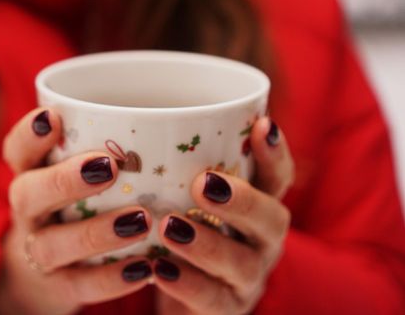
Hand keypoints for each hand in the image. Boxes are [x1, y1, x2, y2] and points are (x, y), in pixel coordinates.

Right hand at [0, 108, 153, 314]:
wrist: (50, 272)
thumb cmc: (76, 208)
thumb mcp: (79, 177)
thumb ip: (109, 152)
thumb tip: (177, 123)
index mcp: (32, 176)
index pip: (18, 151)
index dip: (29, 134)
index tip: (53, 116)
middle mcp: (29, 213)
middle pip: (27, 194)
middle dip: (64, 180)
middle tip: (109, 167)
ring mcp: (38, 254)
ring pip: (52, 245)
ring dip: (96, 232)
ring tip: (141, 221)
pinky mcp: (58, 288)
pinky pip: (79, 286)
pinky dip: (111, 278)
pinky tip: (145, 268)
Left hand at [154, 117, 293, 314]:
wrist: (183, 293)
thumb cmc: (186, 231)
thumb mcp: (187, 199)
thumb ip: (181, 171)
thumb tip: (143, 124)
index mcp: (258, 207)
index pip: (277, 178)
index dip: (275, 154)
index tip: (263, 126)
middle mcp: (261, 241)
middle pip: (271, 220)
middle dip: (242, 201)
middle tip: (204, 184)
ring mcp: (248, 278)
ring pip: (242, 264)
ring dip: (207, 244)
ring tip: (170, 227)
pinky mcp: (227, 309)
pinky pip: (213, 300)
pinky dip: (186, 284)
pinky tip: (158, 269)